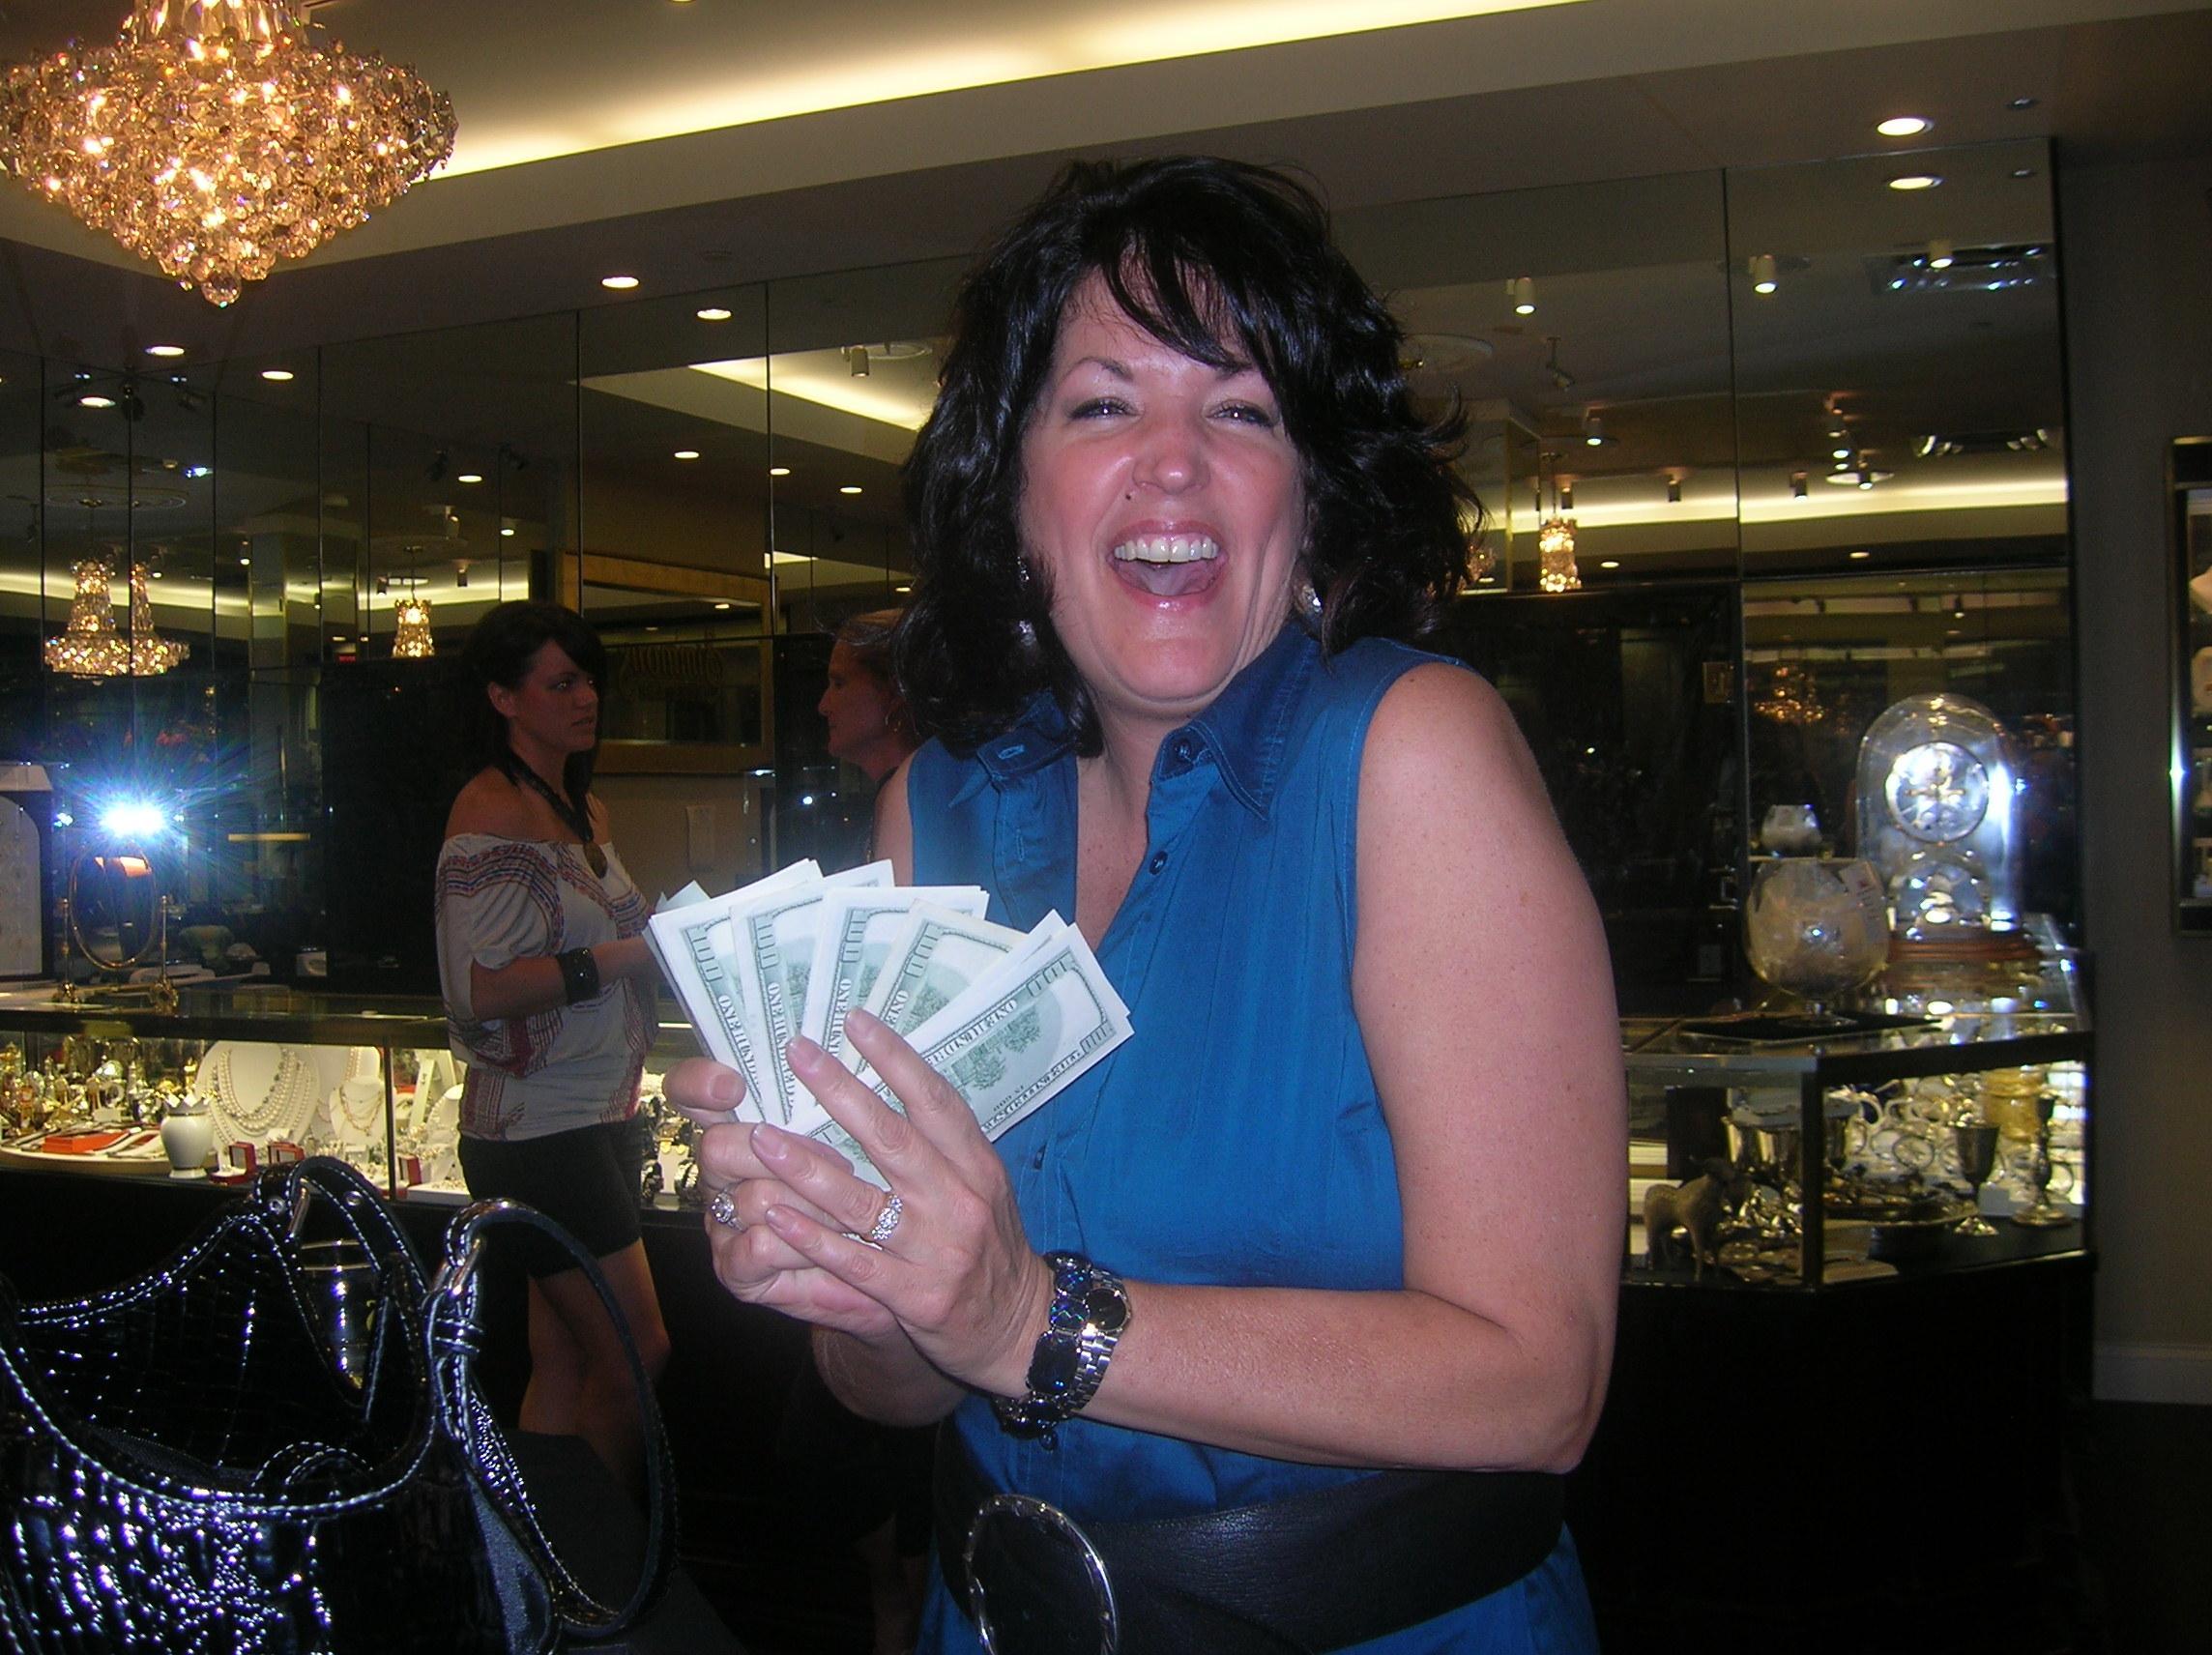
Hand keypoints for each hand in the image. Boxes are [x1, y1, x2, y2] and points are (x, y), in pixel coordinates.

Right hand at [666, 1057, 898, 1340]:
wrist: (883, 1275)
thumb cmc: (870, 1195)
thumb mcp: (860, 1141)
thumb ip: (842, 1099)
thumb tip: (854, 1037)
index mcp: (743, 1126)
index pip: (691, 1092)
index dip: (700, 1083)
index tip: (734, 1084)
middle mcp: (723, 1173)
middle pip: (717, 1147)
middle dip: (780, 1153)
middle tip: (837, 1162)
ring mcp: (723, 1222)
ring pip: (751, 1198)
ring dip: (812, 1203)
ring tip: (856, 1210)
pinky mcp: (735, 1269)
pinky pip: (759, 1247)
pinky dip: (803, 1243)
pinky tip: (834, 1242)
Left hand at [762, 1011, 1050, 1395]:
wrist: (1022, 1327)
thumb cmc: (992, 1247)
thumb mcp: (983, 1186)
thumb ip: (946, 1145)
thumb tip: (899, 1081)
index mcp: (978, 1166)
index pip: (935, 1100)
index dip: (895, 1057)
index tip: (854, 1020)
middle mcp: (959, 1200)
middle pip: (893, 1139)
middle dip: (840, 1092)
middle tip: (798, 1053)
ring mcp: (937, 1250)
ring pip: (862, 1200)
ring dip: (806, 1167)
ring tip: (761, 1135)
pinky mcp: (915, 1297)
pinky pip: (853, 1261)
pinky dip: (812, 1236)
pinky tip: (774, 1214)